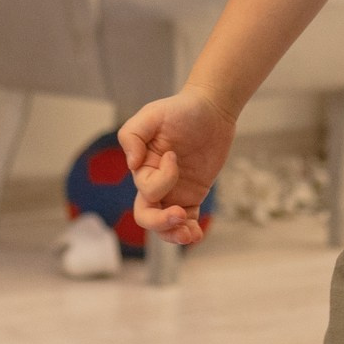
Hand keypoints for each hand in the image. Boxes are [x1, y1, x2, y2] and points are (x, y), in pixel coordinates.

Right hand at [118, 85, 238, 247]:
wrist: (212, 110)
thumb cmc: (181, 109)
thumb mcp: (152, 114)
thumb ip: (132, 135)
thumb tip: (131, 165)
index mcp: (143, 167)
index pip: (146, 188)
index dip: (162, 179)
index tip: (174, 155)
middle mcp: (155, 183)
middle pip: (146, 215)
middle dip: (160, 222)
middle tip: (179, 216)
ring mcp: (174, 192)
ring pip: (165, 225)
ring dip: (174, 234)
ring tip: (189, 234)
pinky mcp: (192, 195)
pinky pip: (186, 220)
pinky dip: (189, 231)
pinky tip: (196, 233)